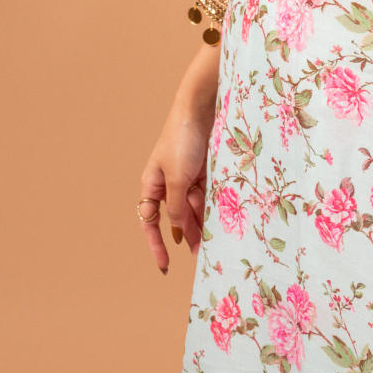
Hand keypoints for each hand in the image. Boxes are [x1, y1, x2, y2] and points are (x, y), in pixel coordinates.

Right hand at [138, 93, 215, 272]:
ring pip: (194, 207)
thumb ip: (177, 207)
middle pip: (176, 216)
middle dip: (187, 236)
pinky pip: (207, 194)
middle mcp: (168, 181)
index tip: (165, 266)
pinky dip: (213, 206)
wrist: (201, 106)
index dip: (156, 244)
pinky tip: (222, 219)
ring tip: (215, 242)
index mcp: (152, 183)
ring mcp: (187, 175)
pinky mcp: (205, 168)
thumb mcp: (177, 178)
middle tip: (201, 256)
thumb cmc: (182, 139)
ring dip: (202, 223)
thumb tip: (176, 231)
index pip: (150, 221)